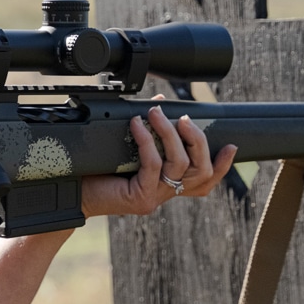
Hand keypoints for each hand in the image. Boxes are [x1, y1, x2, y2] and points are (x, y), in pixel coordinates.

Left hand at [80, 105, 237, 217]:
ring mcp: (155, 197)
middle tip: (185, 119)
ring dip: (171, 134)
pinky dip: (147, 141)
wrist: (71, 192)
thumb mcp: (127, 147)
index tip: (232, 146)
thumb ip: (149, 132)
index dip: (222, 166)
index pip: (204, 182)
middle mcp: (165, 193)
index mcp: (167, 185)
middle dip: (198, 140)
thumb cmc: (97, 169)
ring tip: (156, 114)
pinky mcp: (140, 198)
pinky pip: (153, 165)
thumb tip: (160, 105)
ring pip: (180, 164)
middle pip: (201, 171)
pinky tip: (136, 125)